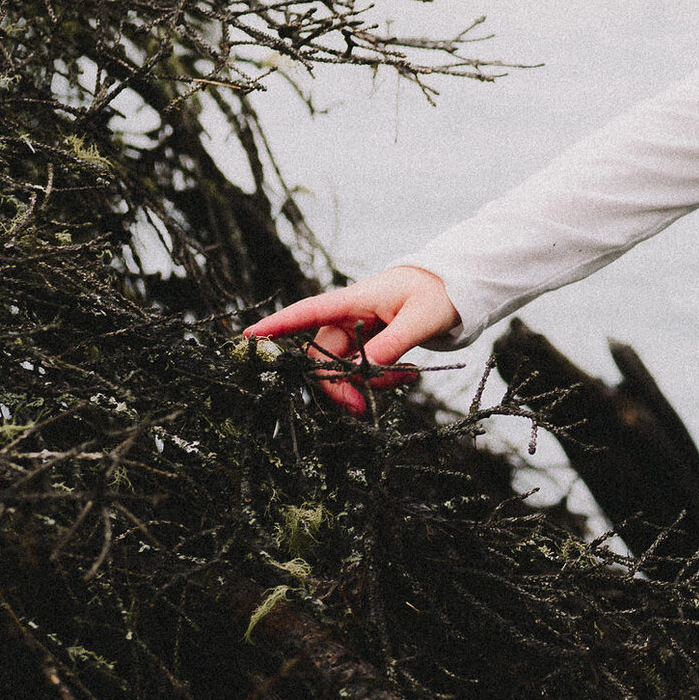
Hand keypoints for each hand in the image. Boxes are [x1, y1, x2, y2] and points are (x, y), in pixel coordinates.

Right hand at [243, 266, 458, 414]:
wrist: (450, 289)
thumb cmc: (434, 293)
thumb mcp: (421, 318)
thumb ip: (393, 343)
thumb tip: (364, 370)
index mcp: (352, 300)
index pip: (306, 312)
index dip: (276, 325)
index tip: (248, 338)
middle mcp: (345, 318)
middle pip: (319, 357)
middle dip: (336, 385)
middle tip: (360, 410)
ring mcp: (353, 333)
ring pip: (341, 369)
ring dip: (368, 383)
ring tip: (407, 377)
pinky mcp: (364, 346)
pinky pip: (360, 371)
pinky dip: (380, 379)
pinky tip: (407, 375)